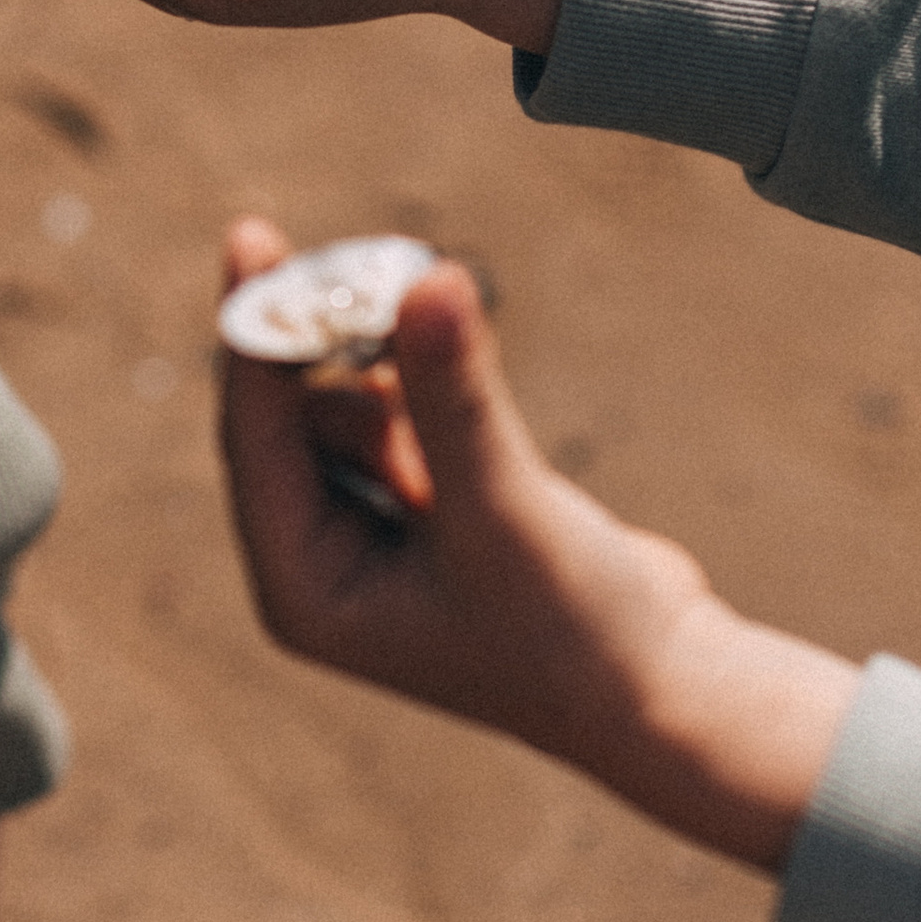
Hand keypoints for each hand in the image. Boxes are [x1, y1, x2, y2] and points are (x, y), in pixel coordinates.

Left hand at [216, 222, 858, 868]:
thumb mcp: (504, 507)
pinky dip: (421, 379)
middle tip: (382, 260)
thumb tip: (425, 278)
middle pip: (288, 415)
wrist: (668, 688)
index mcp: (303, 591)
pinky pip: (396, 417)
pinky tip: (458, 349)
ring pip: (345, 407)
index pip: (253, 441)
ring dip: (387, 359)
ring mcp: (373, 539)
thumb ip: (455, 396)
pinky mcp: (429, 511)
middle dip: (330, 339)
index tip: (252, 234)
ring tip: (442, 324)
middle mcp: (320, 566)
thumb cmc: (577, 630)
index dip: (254, 333)